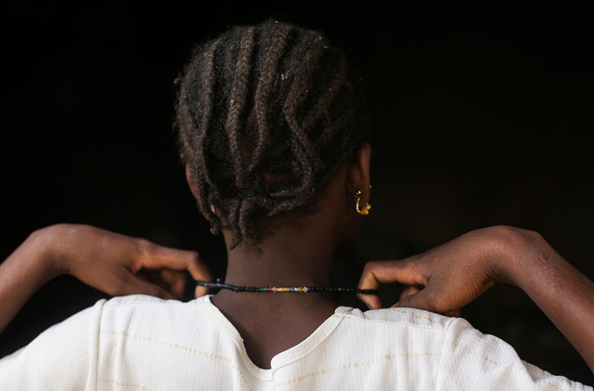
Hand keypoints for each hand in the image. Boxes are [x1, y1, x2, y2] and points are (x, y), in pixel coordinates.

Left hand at [41, 224, 211, 299]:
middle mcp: (151, 252)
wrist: (66, 244)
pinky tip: (135, 299)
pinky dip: (149, 288)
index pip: (190, 260)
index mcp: (152, 252)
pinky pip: (150, 275)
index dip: (203, 276)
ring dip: (162, 292)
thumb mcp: (120, 284)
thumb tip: (171, 304)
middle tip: (165, 312)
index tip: (203, 296)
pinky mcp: (132, 261)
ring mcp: (141, 256)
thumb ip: (148, 294)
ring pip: (164, 276)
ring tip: (144, 306)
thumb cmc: (91, 260)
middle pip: (178, 272)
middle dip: (178, 292)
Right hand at [357, 226, 520, 314]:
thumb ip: (414, 307)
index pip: (374, 271)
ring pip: (424, 297)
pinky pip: (441, 296)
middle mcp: (419, 269)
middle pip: (402, 293)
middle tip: (423, 323)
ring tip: (448, 318)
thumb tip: (395, 313)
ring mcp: (437, 273)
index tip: (378, 309)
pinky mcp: (453, 277)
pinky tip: (459, 314)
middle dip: (410, 311)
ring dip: (431, 312)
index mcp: (409, 268)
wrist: (497, 251)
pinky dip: (446, 308)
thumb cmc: (466, 269)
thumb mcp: (437, 296)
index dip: (367, 289)